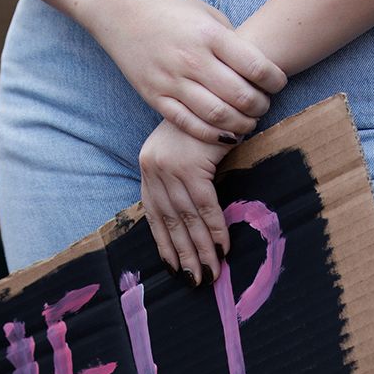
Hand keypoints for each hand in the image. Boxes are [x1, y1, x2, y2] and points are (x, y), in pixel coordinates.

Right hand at [92, 0, 286, 143]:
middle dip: (260, 107)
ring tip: (248, 121)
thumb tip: (257, 71)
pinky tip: (224, 132)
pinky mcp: (155, 97)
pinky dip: (212, 134)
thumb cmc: (170, 9)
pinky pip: (189, 125)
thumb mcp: (207, 14)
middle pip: (240, 96)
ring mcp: (171, 81)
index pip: (256, 67)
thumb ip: (232, 42)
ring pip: (217, 116)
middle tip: (264, 106)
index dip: (275, 81)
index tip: (278, 84)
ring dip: (240, 124)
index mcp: (210, 35)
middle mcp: (192, 59)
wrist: (120, 9)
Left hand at [139, 119, 232, 286]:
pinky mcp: (190, 164)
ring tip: (212, 272)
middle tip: (197, 281)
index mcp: (149, 166)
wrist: (224, 92)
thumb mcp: (187, 152)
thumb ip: (182, 180)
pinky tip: (222, 247)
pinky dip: (215, 229)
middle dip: (185, 254)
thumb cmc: (211, 124)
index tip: (174, 267)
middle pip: (170, 220)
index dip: (164, 243)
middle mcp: (154, 167)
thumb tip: (190, 218)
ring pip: (187, 217)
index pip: (153, 213)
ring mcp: (170, 166)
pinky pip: (205, 205)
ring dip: (201, 249)